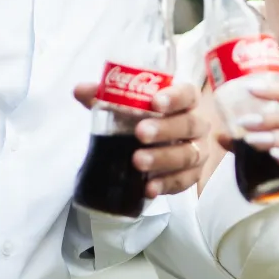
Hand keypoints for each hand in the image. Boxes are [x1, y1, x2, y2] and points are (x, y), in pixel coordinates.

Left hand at [73, 81, 208, 198]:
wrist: (167, 144)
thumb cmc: (147, 118)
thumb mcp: (129, 105)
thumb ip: (106, 96)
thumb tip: (80, 90)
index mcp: (185, 101)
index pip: (187, 94)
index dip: (173, 97)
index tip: (154, 102)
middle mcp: (197, 124)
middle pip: (188, 125)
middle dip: (164, 130)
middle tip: (140, 133)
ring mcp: (198, 151)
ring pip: (187, 155)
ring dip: (162, 159)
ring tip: (137, 161)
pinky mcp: (193, 175)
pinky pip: (183, 181)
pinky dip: (166, 185)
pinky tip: (148, 188)